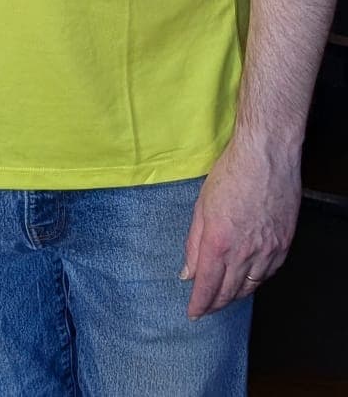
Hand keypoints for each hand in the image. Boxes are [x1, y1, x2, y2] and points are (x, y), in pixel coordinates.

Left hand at [181, 138, 299, 317]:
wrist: (266, 157)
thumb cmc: (231, 173)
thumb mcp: (201, 206)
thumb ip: (193, 243)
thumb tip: (187, 272)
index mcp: (219, 242)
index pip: (207, 285)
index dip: (199, 304)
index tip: (193, 313)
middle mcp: (244, 251)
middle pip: (228, 291)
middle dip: (215, 303)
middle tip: (206, 308)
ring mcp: (267, 250)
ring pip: (250, 285)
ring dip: (235, 294)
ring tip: (224, 297)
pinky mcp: (283, 244)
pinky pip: (269, 272)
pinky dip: (256, 280)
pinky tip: (248, 279)